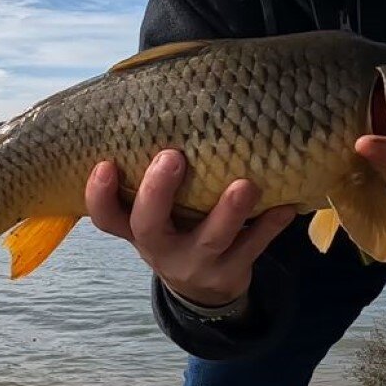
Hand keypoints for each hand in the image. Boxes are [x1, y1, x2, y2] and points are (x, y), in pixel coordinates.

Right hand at [84, 149, 296, 306]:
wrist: (204, 290)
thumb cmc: (178, 228)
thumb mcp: (159, 212)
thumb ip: (154, 174)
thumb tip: (159, 96)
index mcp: (136, 229)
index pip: (106, 216)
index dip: (99, 194)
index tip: (105, 164)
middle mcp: (160, 249)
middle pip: (149, 226)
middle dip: (159, 192)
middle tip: (173, 156)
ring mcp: (195, 264)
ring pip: (210, 241)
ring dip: (228, 212)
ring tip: (245, 185)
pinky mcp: (230, 273)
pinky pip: (253, 249)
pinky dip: (270, 226)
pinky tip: (286, 205)